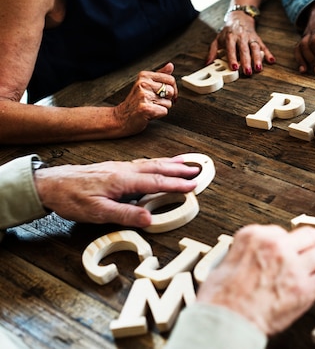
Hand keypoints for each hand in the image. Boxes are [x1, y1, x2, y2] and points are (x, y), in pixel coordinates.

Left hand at [33, 156, 198, 226]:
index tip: (193, 185)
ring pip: (150, 163)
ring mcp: (119, 168)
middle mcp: (124, 170)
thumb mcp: (98, 212)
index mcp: (123, 180)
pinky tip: (157, 165)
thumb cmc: (70, 197)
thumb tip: (149, 218)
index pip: (156, 182)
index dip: (176, 184)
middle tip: (197, 170)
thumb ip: (125, 214)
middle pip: (158, 168)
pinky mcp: (113, 169)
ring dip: (169, 164)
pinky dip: (156, 163)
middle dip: (179, 169)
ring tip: (184, 162)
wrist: (50, 184)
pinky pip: (141, 164)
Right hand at [112, 63, 177, 136]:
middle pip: (171, 91)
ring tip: (151, 107)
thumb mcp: (146, 84)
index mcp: (144, 76)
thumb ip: (159, 75)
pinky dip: (159, 115)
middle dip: (167, 99)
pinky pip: (164, 111)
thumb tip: (170, 65)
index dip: (173, 89)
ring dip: (162, 107)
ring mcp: (143, 96)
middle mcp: (143, 84)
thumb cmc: (135, 102)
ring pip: (168, 102)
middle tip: (155, 102)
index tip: (168, 95)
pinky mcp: (146, 108)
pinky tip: (150, 113)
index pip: (170, 79)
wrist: (121, 117)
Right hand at [196, 224, 314, 335]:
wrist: (226, 321)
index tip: (299, 242)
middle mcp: (277, 247)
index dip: (292, 239)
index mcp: (255, 237)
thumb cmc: (221, 299)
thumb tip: (250, 260)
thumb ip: (244, 256)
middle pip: (308, 237)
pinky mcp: (304, 288)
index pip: (281, 231)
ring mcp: (293, 266)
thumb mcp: (224, 264)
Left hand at [208, 12, 274, 75]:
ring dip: (258, 58)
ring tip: (259, 68)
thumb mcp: (218, 39)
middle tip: (248, 71)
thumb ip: (212, 52)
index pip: (231, 48)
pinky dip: (268, 53)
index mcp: (230, 37)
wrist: (239, 17)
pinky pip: (264, 46)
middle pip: (244, 50)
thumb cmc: (228, 31)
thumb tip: (207, 64)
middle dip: (246, 61)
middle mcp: (241, 37)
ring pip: (255, 48)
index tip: (234, 67)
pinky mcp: (258, 39)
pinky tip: (272, 60)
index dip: (232, 58)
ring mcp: (251, 38)